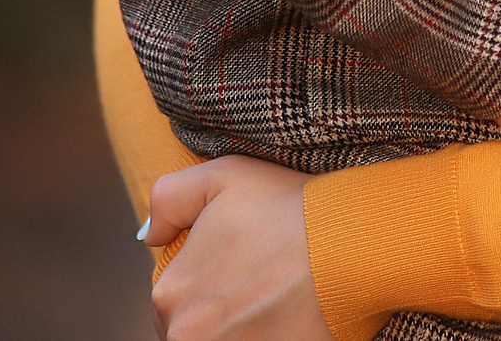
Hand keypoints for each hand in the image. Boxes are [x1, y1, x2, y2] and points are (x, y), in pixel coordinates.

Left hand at [141, 156, 327, 340]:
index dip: (207, 286)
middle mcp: (186, 334)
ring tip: (274, 307)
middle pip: (192, 332)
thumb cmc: (291, 207)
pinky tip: (284, 324)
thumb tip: (147, 236)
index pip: (173, 303)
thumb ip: (170, 199)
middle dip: (218, 315)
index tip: (241, 272)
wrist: (352, 243)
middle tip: (260, 289)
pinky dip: (264, 338)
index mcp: (171, 292)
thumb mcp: (224, 176)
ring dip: (238, 330)